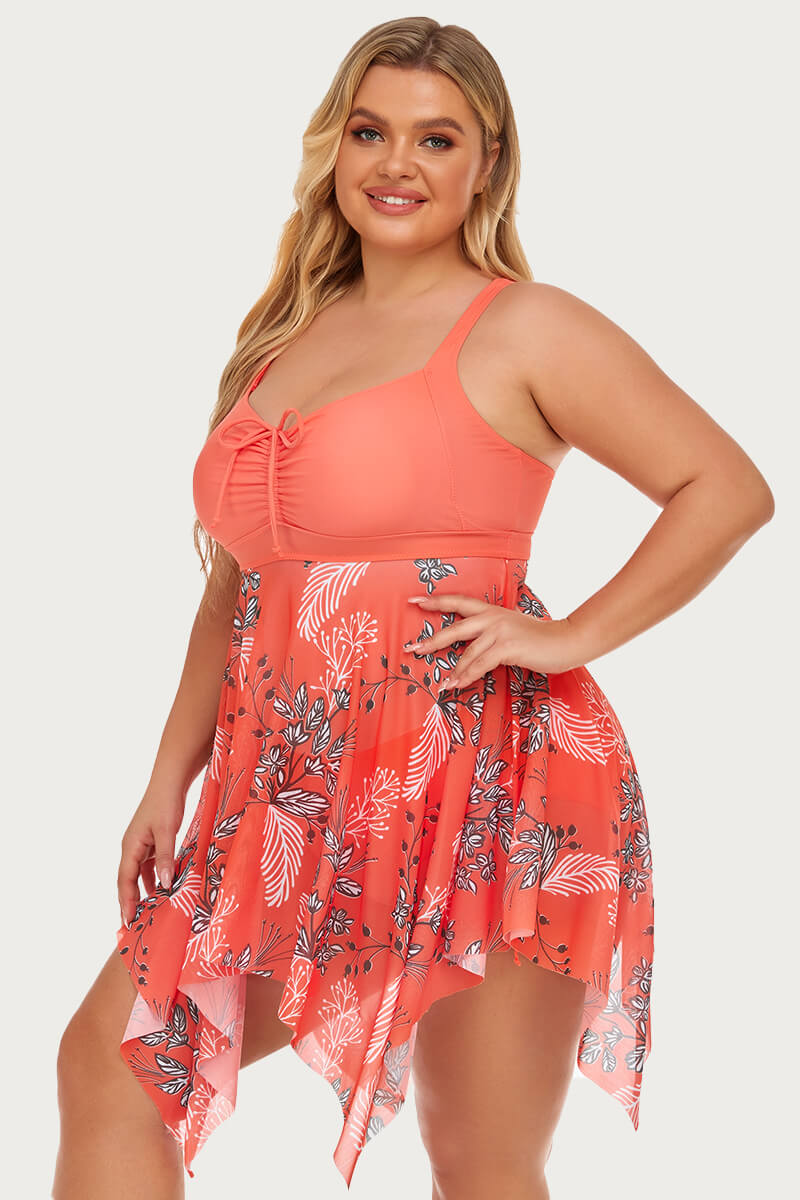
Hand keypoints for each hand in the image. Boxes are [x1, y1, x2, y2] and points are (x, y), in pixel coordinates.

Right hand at [117, 785, 185, 929]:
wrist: (170, 782)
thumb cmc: (166, 804)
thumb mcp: (167, 832)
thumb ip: (165, 858)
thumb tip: (165, 884)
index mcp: (130, 847)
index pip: (125, 880)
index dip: (126, 901)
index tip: (127, 921)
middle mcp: (132, 848)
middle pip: (127, 881)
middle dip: (129, 902)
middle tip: (132, 925)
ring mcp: (141, 845)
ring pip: (139, 875)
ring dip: (143, 893)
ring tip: (148, 914)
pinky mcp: (151, 843)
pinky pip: (149, 867)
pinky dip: (154, 880)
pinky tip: (162, 891)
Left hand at [403, 593, 585, 690]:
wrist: (567, 640)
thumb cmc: (540, 639)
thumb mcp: (512, 630)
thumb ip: (492, 635)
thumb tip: (472, 652)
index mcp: (492, 610)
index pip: (458, 602)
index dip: (435, 600)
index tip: (413, 600)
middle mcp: (493, 617)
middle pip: (454, 628)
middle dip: (432, 640)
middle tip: (413, 649)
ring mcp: (500, 631)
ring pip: (467, 652)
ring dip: (453, 671)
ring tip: (443, 685)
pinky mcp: (507, 646)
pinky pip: (480, 664)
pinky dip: (467, 676)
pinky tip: (457, 685)